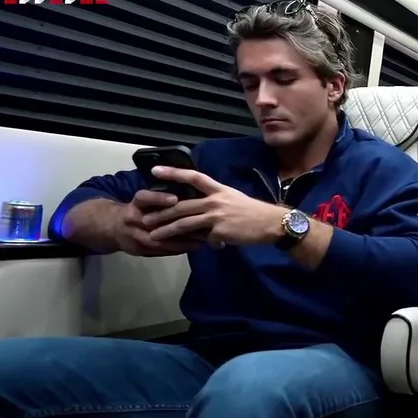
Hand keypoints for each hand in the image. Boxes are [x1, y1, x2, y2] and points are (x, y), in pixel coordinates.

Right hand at [114, 190, 206, 256]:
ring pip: (159, 240)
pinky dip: (178, 249)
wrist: (113, 227)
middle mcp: (132, 219)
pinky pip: (160, 251)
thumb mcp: (146, 199)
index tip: (175, 199)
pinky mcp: (138, 250)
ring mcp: (134, 236)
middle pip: (154, 223)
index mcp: (135, 203)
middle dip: (178, 225)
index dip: (158, 198)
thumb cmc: (139, 209)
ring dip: (182, 241)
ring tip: (202, 240)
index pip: (144, 198)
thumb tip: (191, 191)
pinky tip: (193, 247)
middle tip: (200, 224)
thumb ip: (162, 196)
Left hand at [143, 167, 287, 247]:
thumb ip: (216, 204)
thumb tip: (202, 214)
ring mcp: (216, 216)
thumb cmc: (254, 212)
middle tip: (145, 217)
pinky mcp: (220, 231)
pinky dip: (200, 244)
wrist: (272, 224)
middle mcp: (215, 200)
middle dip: (161, 212)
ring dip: (167, 230)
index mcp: (219, 190)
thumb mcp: (234, 200)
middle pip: (182, 205)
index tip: (155, 170)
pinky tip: (195, 247)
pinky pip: (204, 239)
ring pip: (185, 222)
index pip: (193, 177)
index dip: (173, 173)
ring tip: (153, 236)